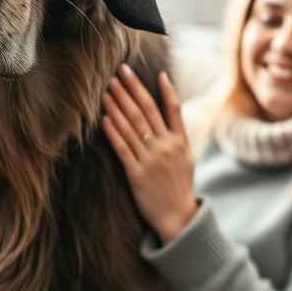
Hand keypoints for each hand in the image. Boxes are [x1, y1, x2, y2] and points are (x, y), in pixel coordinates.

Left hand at [101, 65, 196, 242]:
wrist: (178, 218)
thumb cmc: (180, 186)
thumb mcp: (187, 158)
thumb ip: (178, 136)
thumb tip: (171, 114)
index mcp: (180, 142)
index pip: (173, 109)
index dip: (165, 90)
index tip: (157, 72)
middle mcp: (165, 147)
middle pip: (146, 111)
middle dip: (131, 89)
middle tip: (119, 72)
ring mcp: (150, 160)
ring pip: (131, 126)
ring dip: (117, 105)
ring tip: (107, 90)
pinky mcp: (136, 174)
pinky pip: (122, 148)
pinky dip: (113, 132)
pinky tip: (104, 118)